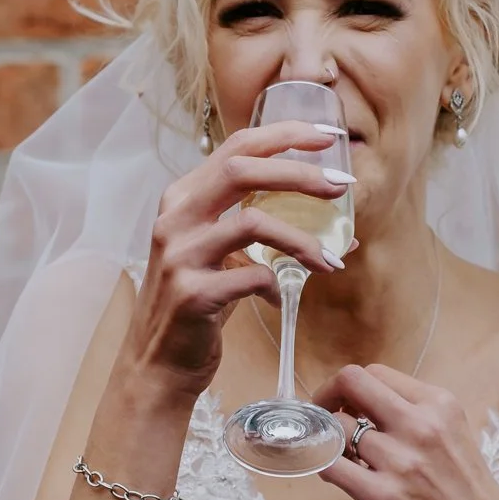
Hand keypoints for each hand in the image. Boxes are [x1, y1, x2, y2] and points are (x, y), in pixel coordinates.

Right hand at [123, 122, 350, 400]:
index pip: (237, 147)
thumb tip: (338, 223)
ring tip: (330, 260)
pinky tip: (280, 298)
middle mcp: (176, 218)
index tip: (328, 136)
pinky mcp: (192, 294)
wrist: (157, 365)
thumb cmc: (198, 305)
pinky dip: (277, 285)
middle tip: (341, 186)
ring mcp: (180, 255)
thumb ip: (264, 230)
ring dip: (302, 240)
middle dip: (300, 173)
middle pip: (243, 171)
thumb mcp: (221, 255)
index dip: (285, 135)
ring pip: (253, 223)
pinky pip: (253, 277)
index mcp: (183, 198)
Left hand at [314, 363, 498, 499]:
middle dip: (328, 397)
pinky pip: (330, 466)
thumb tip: (363, 412)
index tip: (346, 405)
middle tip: (325, 418)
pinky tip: (337, 475)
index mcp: (439, 405)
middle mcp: (420, 425)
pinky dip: (322, 465)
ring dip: (328, 440)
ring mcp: (400, 461)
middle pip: (351, 382)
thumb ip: (414, 419)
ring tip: (343, 458)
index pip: (376, 373)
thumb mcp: (454, 438)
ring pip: (336, 428)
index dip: (350, 388)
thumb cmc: (471, 497)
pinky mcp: (383, 497)